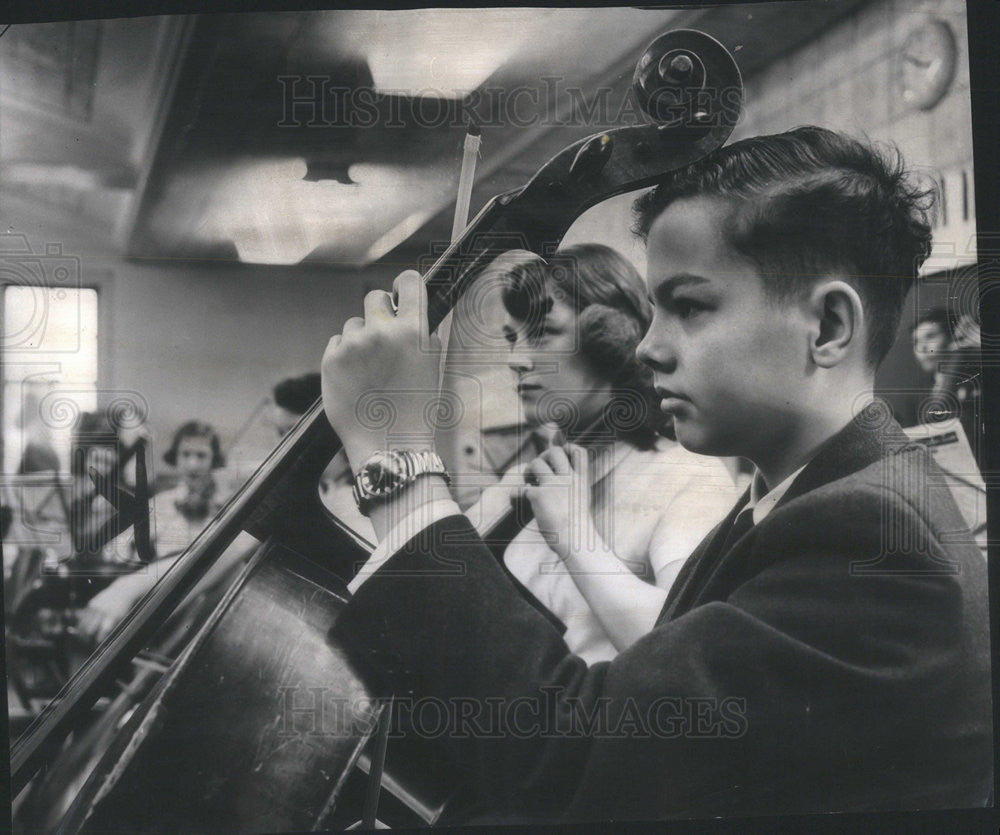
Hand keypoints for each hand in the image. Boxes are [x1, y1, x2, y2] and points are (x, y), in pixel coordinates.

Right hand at [74, 571, 152, 643]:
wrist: (124, 590)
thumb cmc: (124, 608)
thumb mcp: (122, 619)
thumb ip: (113, 629)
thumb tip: (103, 641)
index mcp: (113, 616)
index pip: (102, 632)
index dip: (98, 640)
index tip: (96, 645)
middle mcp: (103, 611)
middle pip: (89, 629)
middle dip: (87, 638)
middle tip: (87, 643)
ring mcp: (96, 606)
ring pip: (84, 624)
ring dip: (82, 632)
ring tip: (83, 638)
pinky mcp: (91, 603)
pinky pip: (84, 616)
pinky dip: (83, 623)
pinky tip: (84, 628)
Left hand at [321, 271, 442, 469]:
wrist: (389, 446)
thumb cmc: (416, 410)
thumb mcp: (432, 367)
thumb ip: (422, 334)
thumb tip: (408, 310)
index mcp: (413, 331)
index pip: (408, 282)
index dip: (404, 286)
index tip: (400, 294)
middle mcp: (382, 332)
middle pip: (374, 297)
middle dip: (379, 311)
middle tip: (382, 334)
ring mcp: (354, 345)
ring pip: (353, 325)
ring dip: (361, 339)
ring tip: (370, 370)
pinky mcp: (331, 359)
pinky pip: (337, 343)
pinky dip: (344, 356)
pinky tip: (356, 378)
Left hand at [522, 444, 598, 557]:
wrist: (576, 541)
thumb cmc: (578, 527)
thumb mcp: (580, 501)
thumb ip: (572, 487)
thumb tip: (557, 483)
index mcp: (580, 480)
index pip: (579, 452)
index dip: (568, 448)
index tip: (560, 458)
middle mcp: (568, 479)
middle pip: (554, 452)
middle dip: (543, 456)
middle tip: (538, 471)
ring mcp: (553, 486)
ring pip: (536, 463)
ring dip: (528, 471)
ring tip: (528, 483)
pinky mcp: (539, 496)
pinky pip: (521, 488)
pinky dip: (515, 494)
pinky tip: (515, 501)